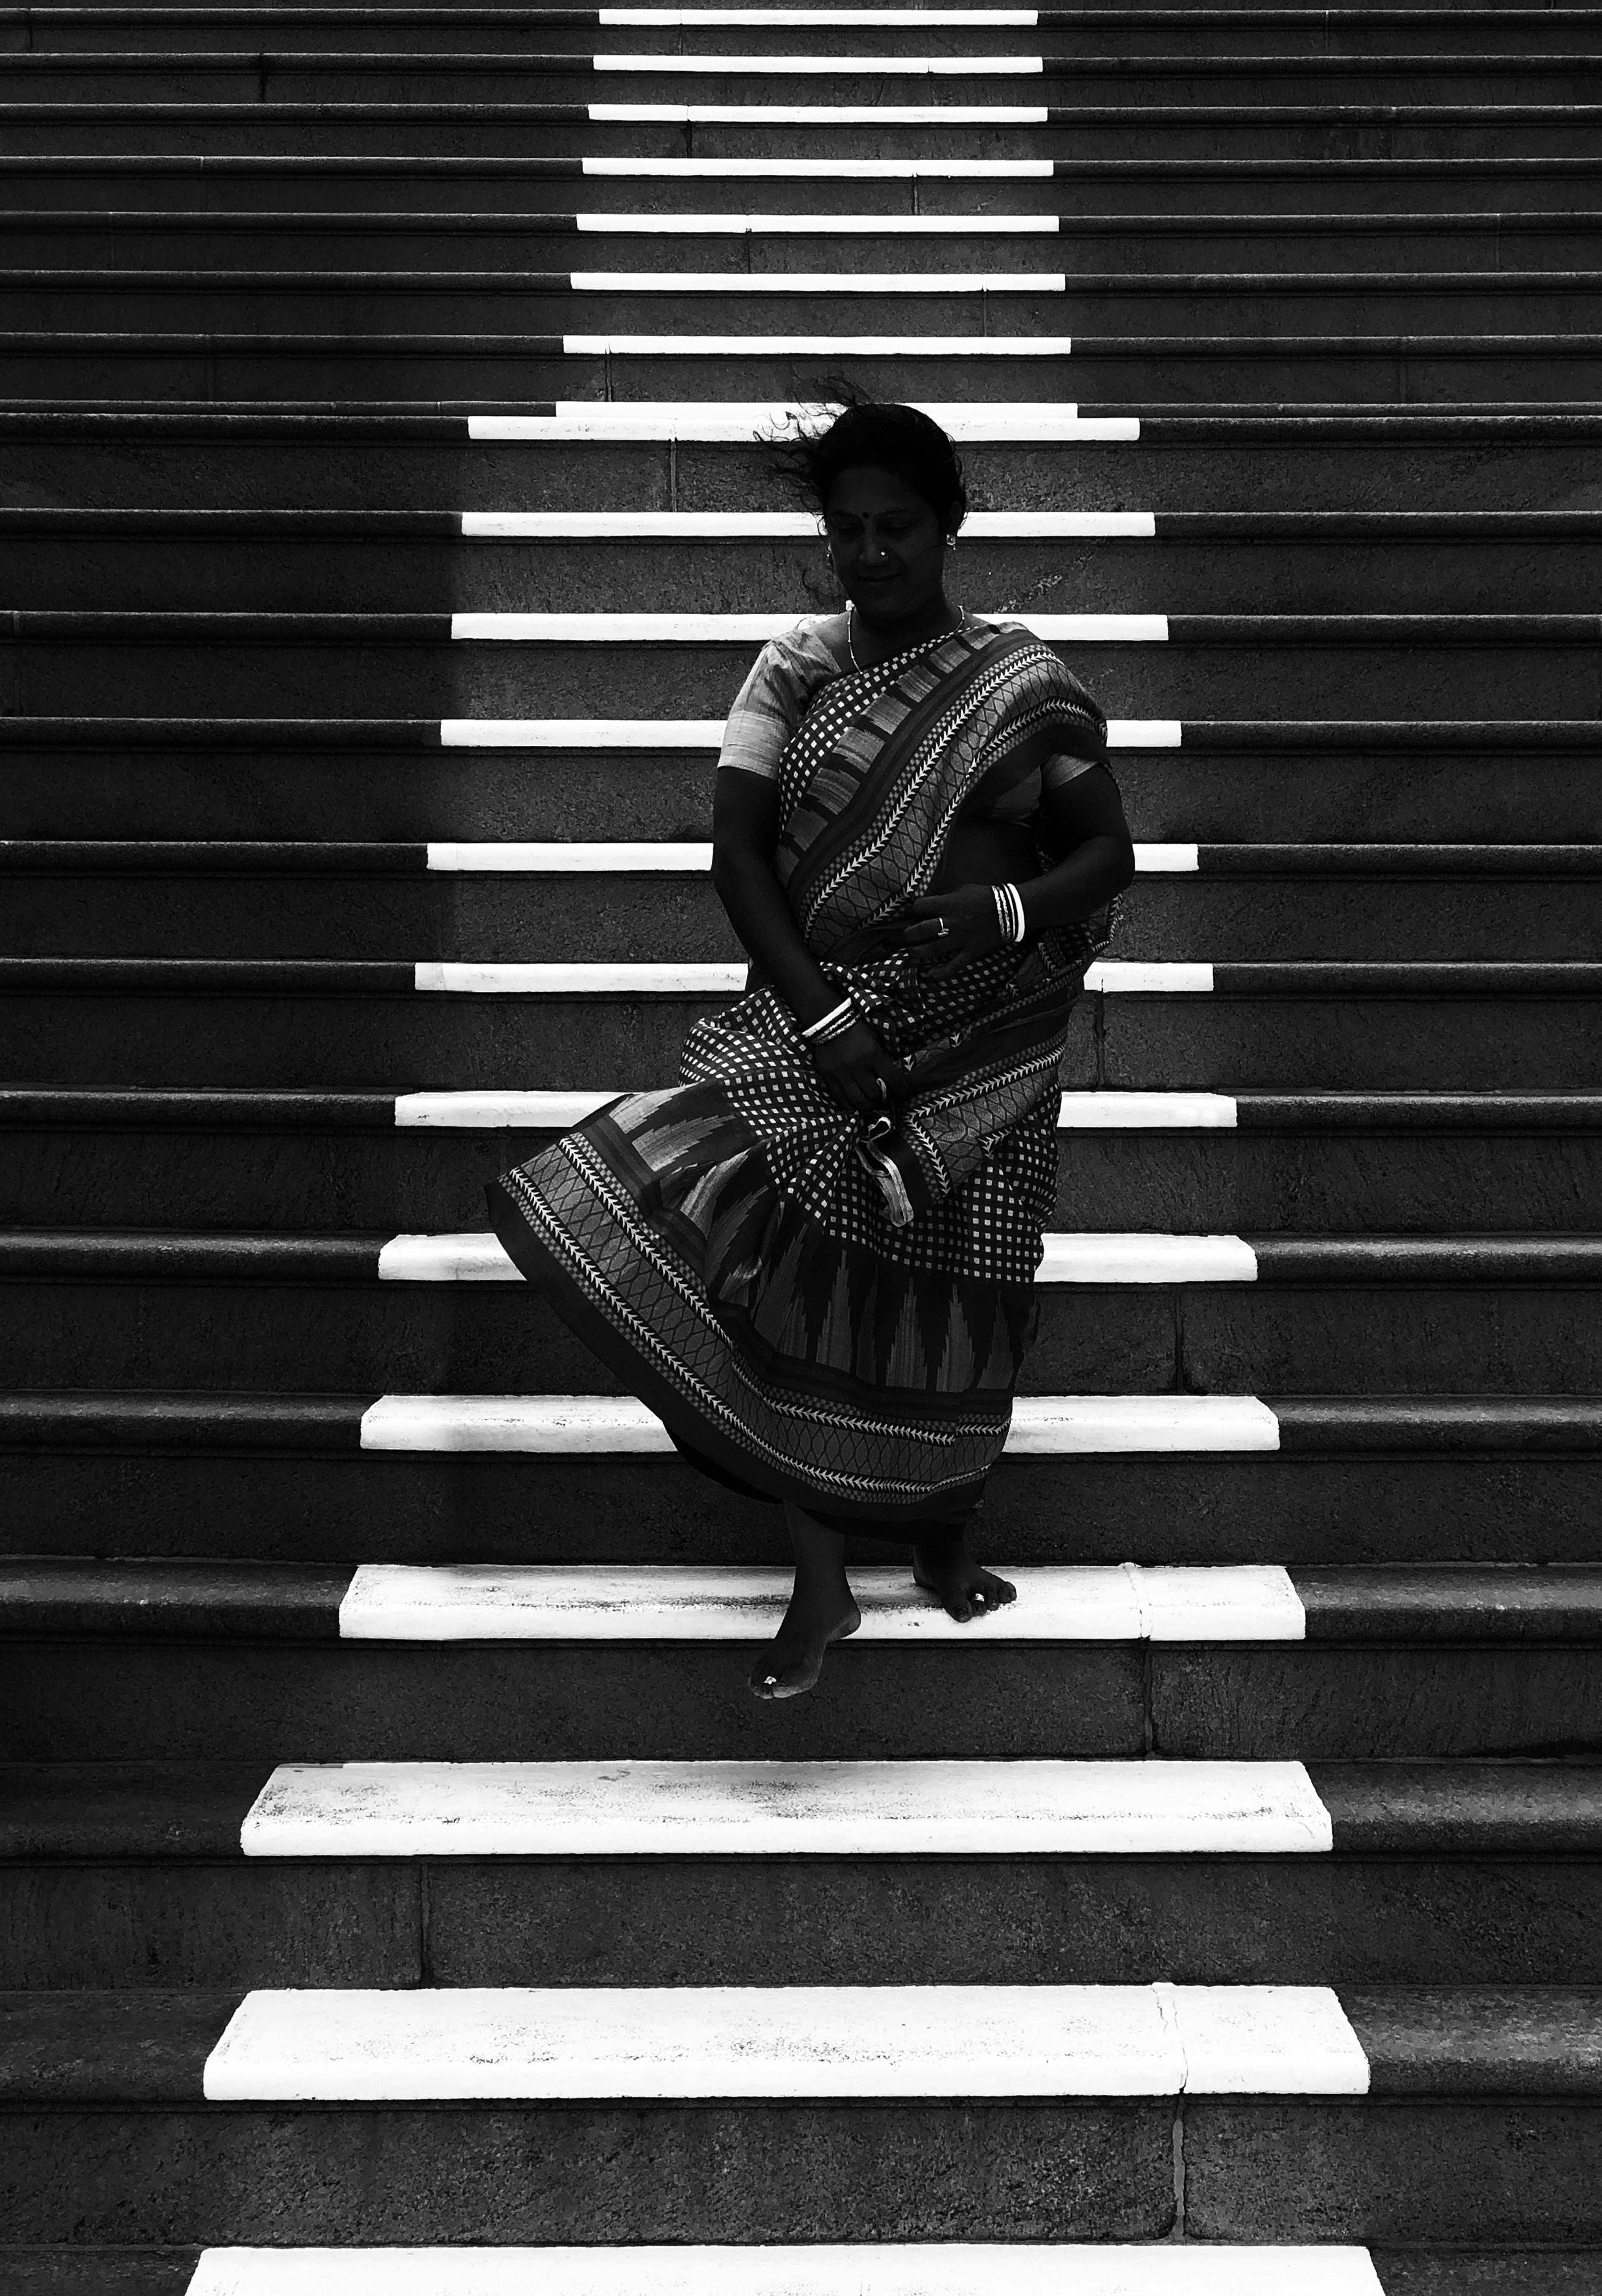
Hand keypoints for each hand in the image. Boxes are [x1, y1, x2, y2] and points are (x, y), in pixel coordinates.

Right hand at [810, 1018, 909, 1114]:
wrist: (830, 1020)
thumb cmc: (857, 1029)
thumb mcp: (875, 1039)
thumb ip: (883, 1057)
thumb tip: (891, 1077)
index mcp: (874, 1054)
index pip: (892, 1077)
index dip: (900, 1088)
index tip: (902, 1092)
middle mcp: (858, 1066)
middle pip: (874, 1093)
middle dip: (882, 1098)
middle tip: (884, 1099)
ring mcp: (842, 1073)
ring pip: (857, 1099)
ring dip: (867, 1105)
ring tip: (870, 1105)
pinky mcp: (829, 1077)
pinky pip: (840, 1098)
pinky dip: (849, 1105)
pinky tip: (855, 1105)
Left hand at [896, 883, 1011, 975]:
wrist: (1010, 909)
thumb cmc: (985, 896)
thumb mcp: (963, 888)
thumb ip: (945, 895)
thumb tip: (930, 901)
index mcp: (949, 903)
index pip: (921, 906)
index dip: (913, 909)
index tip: (910, 912)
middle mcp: (952, 922)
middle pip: (923, 929)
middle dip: (908, 934)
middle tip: (900, 937)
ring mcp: (961, 938)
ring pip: (934, 948)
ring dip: (918, 951)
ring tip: (909, 952)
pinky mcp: (970, 950)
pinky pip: (955, 964)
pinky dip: (942, 972)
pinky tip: (931, 975)